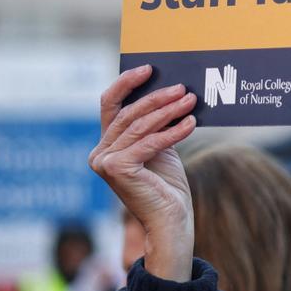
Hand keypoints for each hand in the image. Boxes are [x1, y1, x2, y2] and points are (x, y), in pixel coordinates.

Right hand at [90, 65, 197, 280]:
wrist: (171, 222)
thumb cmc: (167, 186)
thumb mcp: (160, 147)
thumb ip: (156, 124)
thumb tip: (172, 91)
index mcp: (106, 145)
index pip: (111, 105)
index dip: (127, 83)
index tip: (149, 68)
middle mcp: (99, 153)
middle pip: (128, 113)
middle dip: (158, 98)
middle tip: (183, 88)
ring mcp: (105, 163)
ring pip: (140, 126)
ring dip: (169, 111)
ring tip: (191, 100)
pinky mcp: (118, 170)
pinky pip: (150, 142)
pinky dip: (173, 131)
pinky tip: (191, 123)